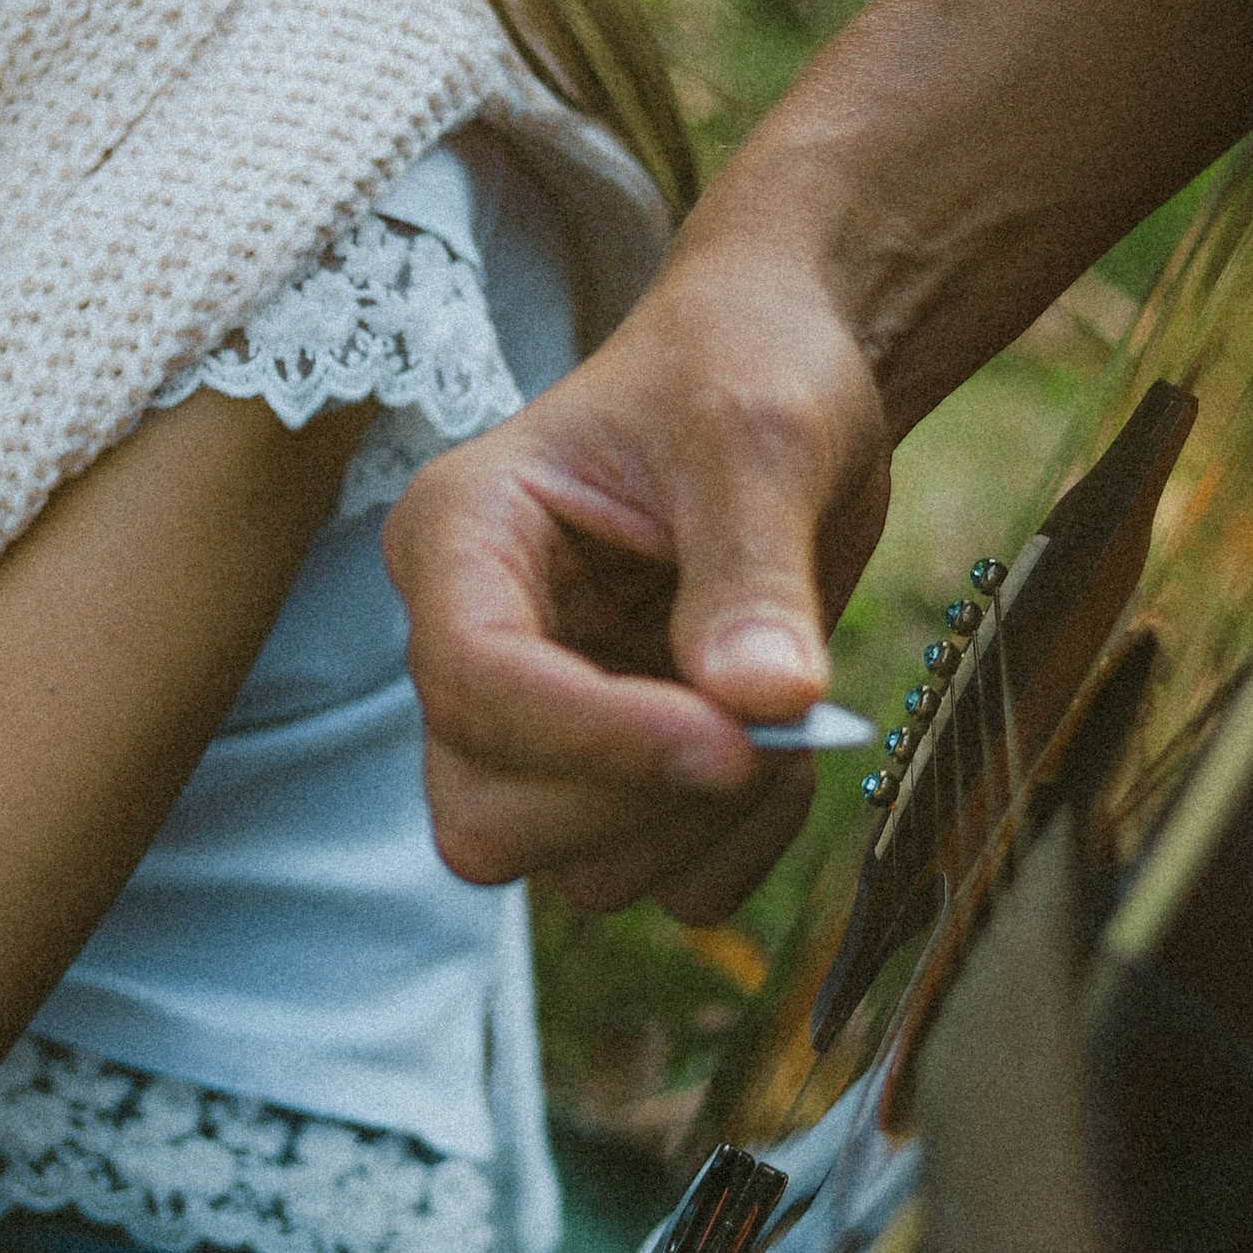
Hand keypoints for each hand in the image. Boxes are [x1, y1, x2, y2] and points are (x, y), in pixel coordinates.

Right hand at [384, 240, 887, 911]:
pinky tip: (781, 755)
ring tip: (792, 717)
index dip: (593, 735)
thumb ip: (755, 568)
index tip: (732, 741)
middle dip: (636, 794)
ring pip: (565, 870)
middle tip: (765, 724)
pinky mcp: (602, 772)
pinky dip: (726, 850)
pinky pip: (648, 884)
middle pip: (487, 814)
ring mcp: (533, 721)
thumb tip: (767, 702)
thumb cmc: (745, 369)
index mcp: (460, 537)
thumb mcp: (760, 436)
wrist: (784, 379)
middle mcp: (470, 642)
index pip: (470, 680)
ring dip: (698, 824)